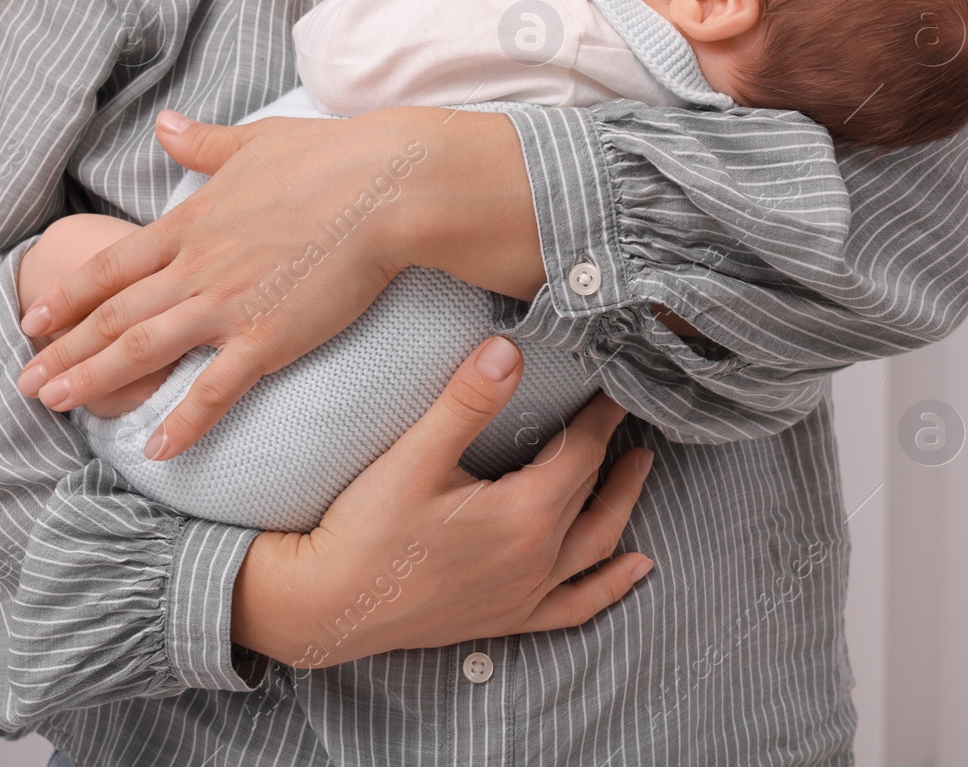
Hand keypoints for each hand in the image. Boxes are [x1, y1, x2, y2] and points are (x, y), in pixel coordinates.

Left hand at [14, 106, 543, 458]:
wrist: (385, 188)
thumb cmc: (329, 158)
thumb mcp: (254, 141)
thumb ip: (202, 143)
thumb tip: (166, 124)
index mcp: (189, 222)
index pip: (112, 267)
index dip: (69, 296)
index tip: (33, 320)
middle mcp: (195, 267)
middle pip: (113, 316)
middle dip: (64, 351)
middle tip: (25, 383)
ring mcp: (227, 305)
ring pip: (143, 350)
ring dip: (94, 380)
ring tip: (54, 406)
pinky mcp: (267, 338)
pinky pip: (215, 390)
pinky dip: (182, 421)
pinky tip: (155, 448)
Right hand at [231, 337, 654, 667]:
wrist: (326, 605)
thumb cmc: (365, 530)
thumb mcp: (414, 457)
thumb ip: (466, 402)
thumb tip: (509, 349)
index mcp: (523, 516)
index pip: (579, 453)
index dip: (599, 416)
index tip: (614, 383)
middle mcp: (536, 559)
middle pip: (590, 493)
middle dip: (611, 450)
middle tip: (624, 412)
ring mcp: (524, 595)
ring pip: (597, 546)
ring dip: (623, 505)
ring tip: (640, 469)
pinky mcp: (505, 619)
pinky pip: (576, 606)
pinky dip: (611, 586)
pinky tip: (635, 568)